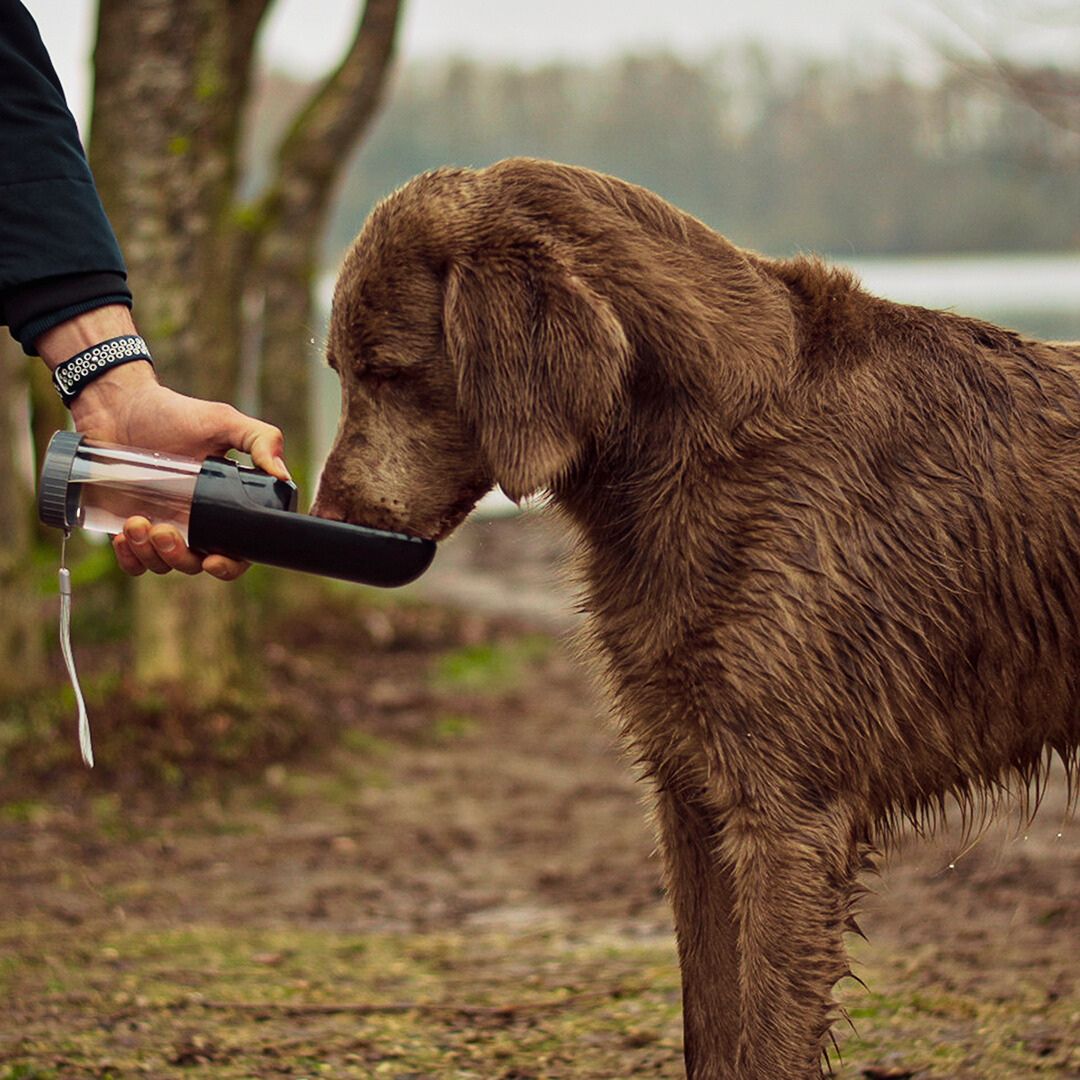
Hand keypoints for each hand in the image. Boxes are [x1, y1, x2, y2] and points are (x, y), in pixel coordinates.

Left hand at [38, 307, 289, 578]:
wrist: (120, 406)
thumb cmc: (173, 413)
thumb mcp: (222, 421)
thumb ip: (261, 440)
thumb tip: (282, 475)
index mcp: (224, 507)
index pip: (236, 552)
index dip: (229, 565)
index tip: (211, 560)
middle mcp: (196, 522)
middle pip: (196, 564)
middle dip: (179, 557)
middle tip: (164, 530)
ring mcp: (162, 527)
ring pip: (162, 565)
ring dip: (150, 553)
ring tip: (137, 522)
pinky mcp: (131, 528)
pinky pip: (133, 562)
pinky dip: (129, 558)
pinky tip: (125, 534)